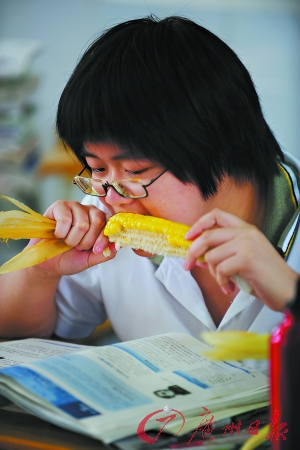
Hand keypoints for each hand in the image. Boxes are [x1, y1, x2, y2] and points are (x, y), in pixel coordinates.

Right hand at [28, 200, 115, 276]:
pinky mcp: (59, 206)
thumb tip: (117, 245)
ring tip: (66, 241)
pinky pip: (65, 219)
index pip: (110, 224)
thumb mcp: (90, 259)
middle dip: (86, 241)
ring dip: (72, 239)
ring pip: (81, 223)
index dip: (103, 239)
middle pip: (97, 222)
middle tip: (77, 246)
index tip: (95, 250)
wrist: (47, 263)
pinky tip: (57, 234)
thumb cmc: (70, 258)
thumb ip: (105, 254)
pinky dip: (61, 233)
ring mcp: (75, 206)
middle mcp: (90, 211)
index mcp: (101, 221)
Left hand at [183, 208, 297, 310]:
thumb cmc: (266, 277)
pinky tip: (231, 287)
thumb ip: (223, 255)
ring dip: (214, 274)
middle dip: (192, 252)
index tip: (188, 238)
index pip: (216, 215)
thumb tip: (199, 258)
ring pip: (212, 256)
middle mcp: (246, 233)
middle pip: (207, 236)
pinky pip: (220, 270)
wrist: (288, 290)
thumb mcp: (242, 261)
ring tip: (226, 283)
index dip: (199, 225)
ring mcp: (247, 244)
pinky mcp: (247, 258)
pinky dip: (222, 282)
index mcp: (246, 229)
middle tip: (188, 265)